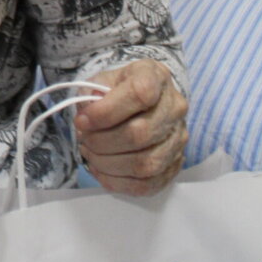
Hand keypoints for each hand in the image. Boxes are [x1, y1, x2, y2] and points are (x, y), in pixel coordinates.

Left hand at [74, 60, 187, 195]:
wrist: (140, 100)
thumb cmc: (118, 90)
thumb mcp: (102, 80)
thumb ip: (92, 94)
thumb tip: (86, 115)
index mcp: (156, 77)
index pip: (140, 94)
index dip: (106, 112)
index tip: (82, 120)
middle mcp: (175, 107)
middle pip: (141, 133)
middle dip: (102, 142)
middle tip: (84, 140)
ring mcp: (178, 138)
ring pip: (146, 163)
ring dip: (109, 164)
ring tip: (90, 155)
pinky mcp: (175, 164)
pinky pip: (148, 184)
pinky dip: (118, 182)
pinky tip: (101, 170)